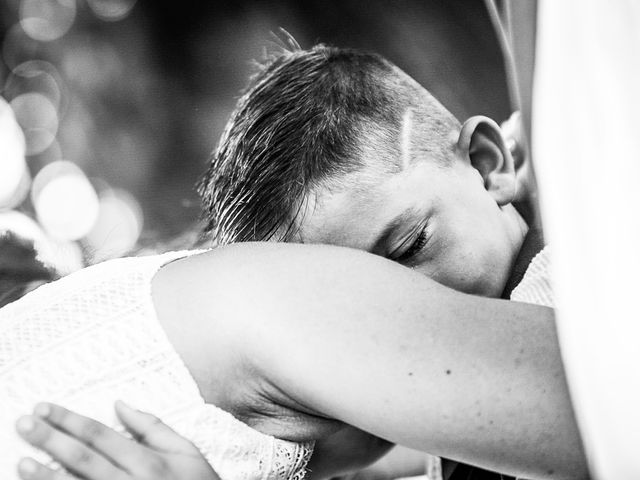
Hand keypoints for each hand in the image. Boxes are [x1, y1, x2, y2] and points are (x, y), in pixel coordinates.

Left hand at [15, 401, 219, 479]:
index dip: (70, 421)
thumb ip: (153, 427)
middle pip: (83, 460)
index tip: (45, 409)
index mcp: (149, 463)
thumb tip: (120, 405)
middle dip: (51, 440)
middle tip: (24, 424)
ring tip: (21, 460)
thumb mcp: (186, 452)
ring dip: (45, 477)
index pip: (101, 436)